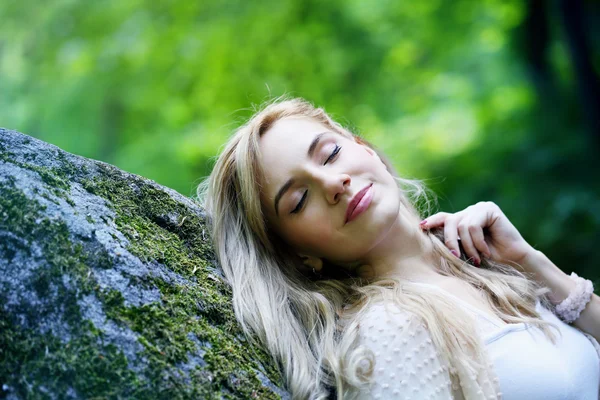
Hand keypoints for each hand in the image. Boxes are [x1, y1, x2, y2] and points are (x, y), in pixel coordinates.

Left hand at [420, 201, 535, 268]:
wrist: (514, 262)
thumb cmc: (489, 260)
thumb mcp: (465, 250)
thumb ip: (452, 240)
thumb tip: (428, 235)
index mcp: (463, 219)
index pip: (443, 217)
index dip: (432, 221)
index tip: (422, 227)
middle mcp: (470, 211)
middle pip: (450, 221)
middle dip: (449, 240)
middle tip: (455, 257)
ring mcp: (480, 208)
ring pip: (461, 225)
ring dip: (468, 246)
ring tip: (476, 258)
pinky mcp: (490, 209)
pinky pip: (473, 225)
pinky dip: (477, 241)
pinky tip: (486, 251)